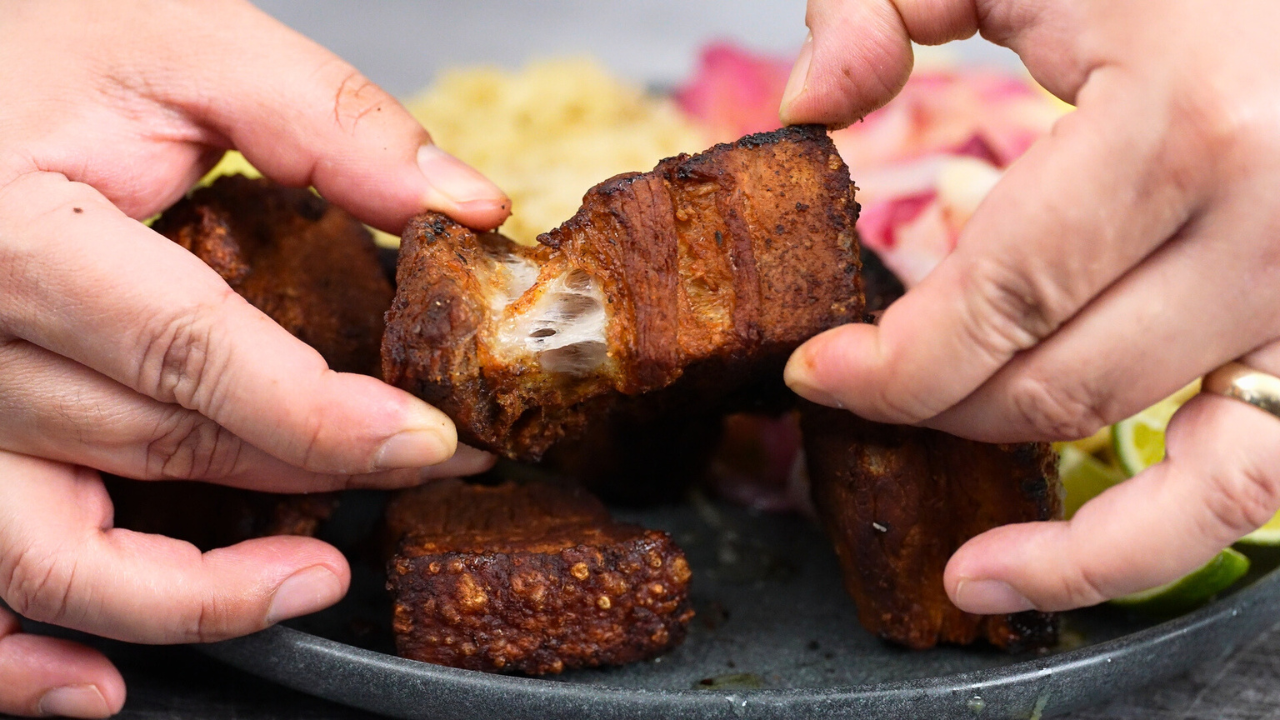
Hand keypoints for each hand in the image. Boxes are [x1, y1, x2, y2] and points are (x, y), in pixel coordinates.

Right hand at [0, 1, 509, 714]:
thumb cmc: (19, 44)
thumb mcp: (171, 39)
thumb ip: (322, 118)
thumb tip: (461, 204)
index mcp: (14, 235)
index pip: (189, 356)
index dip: (321, 415)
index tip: (426, 438)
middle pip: (152, 446)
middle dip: (309, 472)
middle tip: (423, 465)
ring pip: (49, 553)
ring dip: (186, 598)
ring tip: (309, 581)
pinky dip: (22, 660)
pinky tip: (101, 681)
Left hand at [782, 0, 1279, 614]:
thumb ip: (882, 4)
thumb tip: (812, 107)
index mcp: (1180, 126)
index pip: (999, 297)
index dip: (891, 360)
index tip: (818, 370)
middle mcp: (1273, 226)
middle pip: (1064, 384)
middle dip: (939, 409)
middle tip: (867, 394)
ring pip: (1190, 475)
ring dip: (1067, 534)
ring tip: (974, 569)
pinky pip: (1261, 476)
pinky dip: (1170, 538)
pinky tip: (1077, 563)